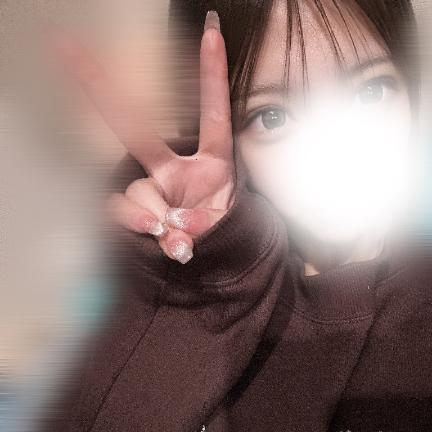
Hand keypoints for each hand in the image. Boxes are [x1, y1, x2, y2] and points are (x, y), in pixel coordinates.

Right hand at [58, 12, 233, 263]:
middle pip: (134, 127)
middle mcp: (177, 168)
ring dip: (154, 216)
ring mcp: (153, 189)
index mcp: (214, 161)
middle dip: (99, 87)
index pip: (213, 111)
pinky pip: (119, 210)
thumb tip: (176, 232)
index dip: (211, 73)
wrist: (213, 261)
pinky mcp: (136, 211)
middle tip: (64, 47)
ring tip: (180, 243)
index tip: (212, 32)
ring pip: (134, 190)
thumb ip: (204, 225)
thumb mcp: (227, 225)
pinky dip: (135, 225)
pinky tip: (161, 242)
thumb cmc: (224, 232)